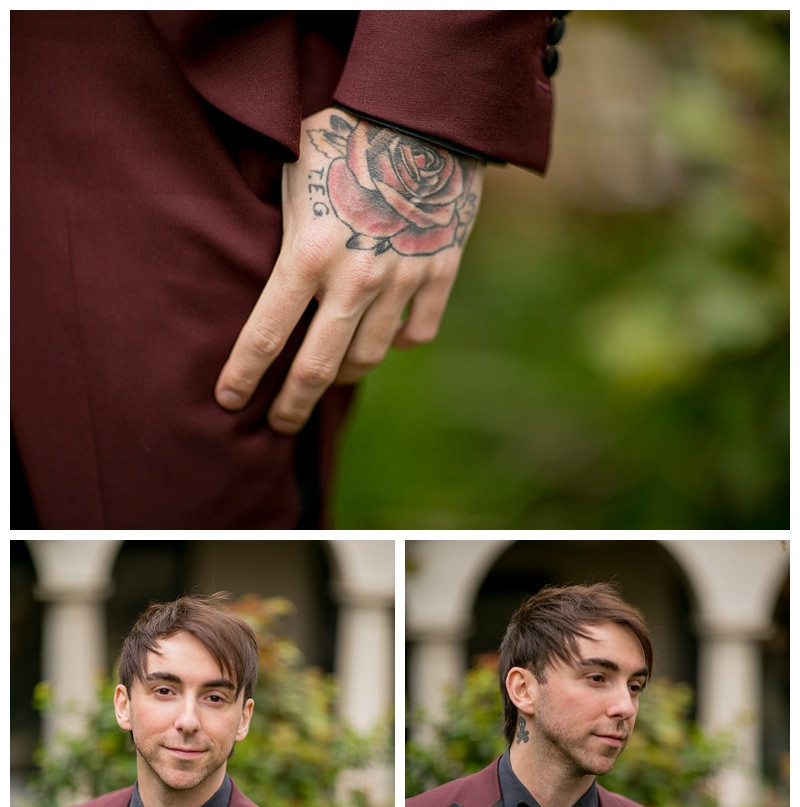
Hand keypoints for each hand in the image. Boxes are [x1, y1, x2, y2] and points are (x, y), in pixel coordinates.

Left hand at [214, 108, 483, 433]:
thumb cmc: (343, 130)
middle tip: (277, 423)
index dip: (242, 376)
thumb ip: (281, 237)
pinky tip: (387, 334)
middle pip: (317, 369)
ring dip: (344, 373)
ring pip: (369, 357)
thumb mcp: (292, 178)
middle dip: (292, 405)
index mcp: (307, 254)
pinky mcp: (440, 271)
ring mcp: (402, 280)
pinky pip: (417, 332)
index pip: (264, 336)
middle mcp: (355, 279)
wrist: (423, 105)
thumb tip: (263, 281)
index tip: (229, 400)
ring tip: (329, 374)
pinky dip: (400, 340)